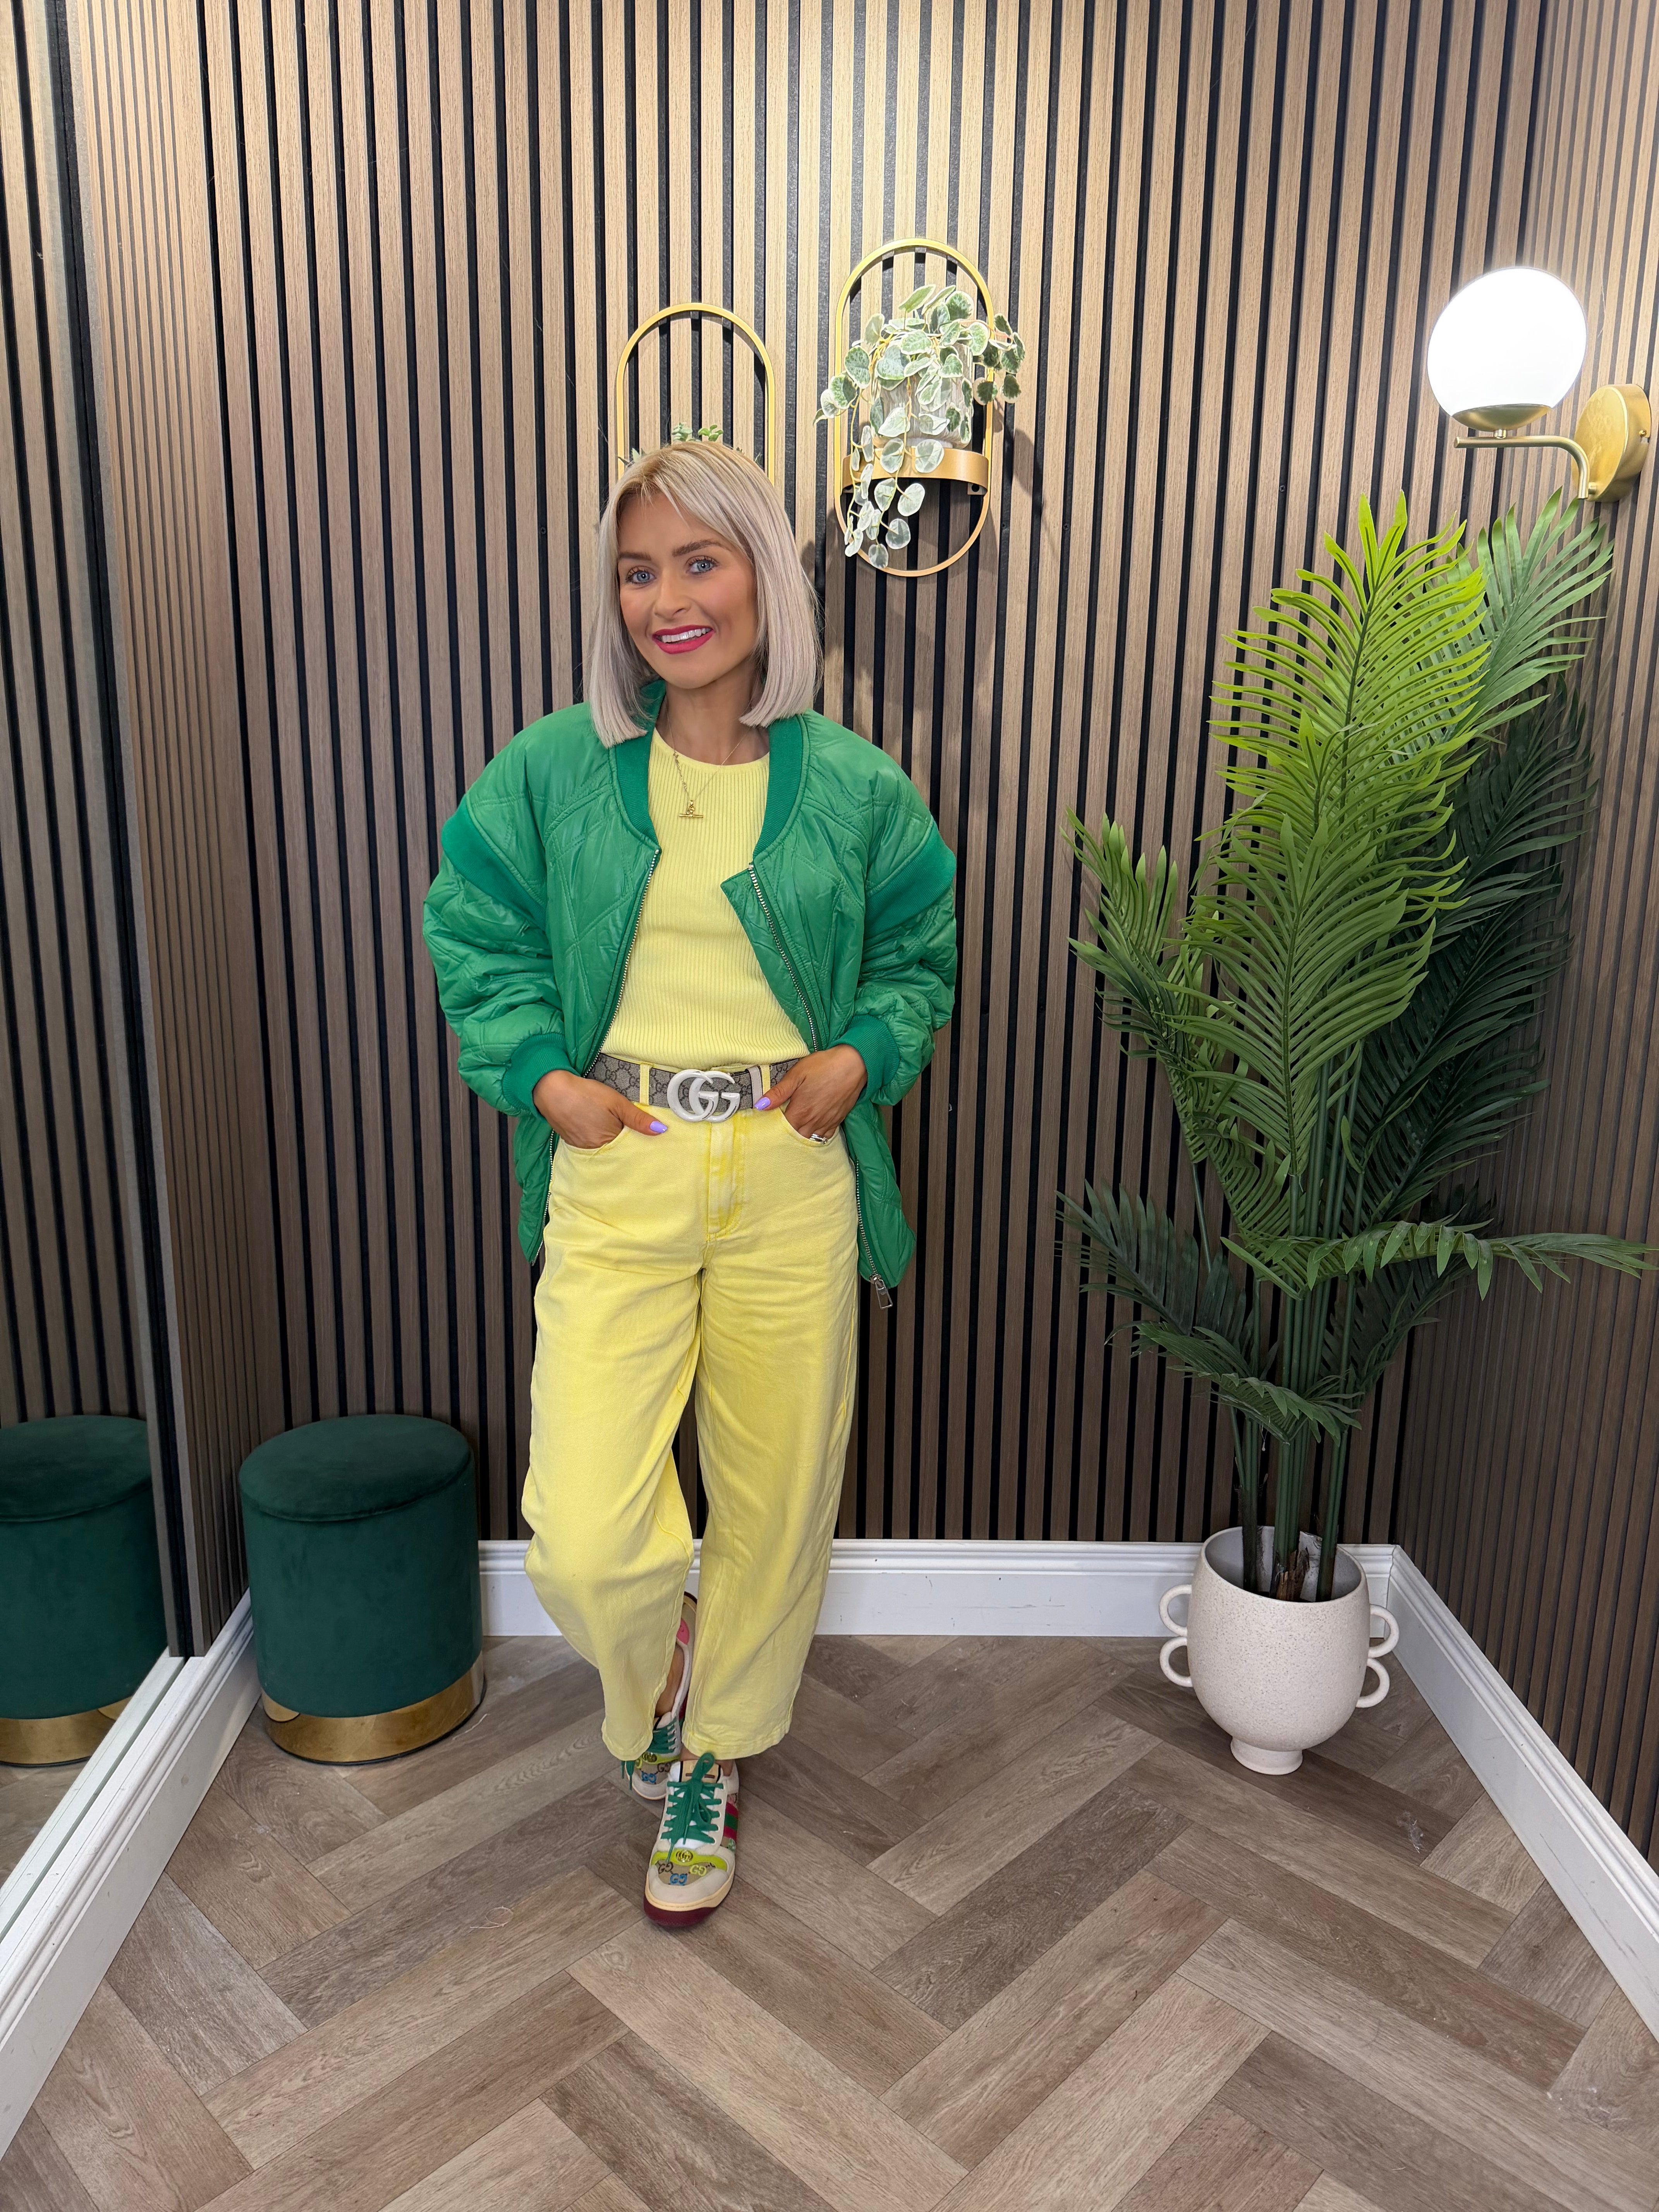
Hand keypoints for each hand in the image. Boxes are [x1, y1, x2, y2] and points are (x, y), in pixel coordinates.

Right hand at [532, 1069, 665, 1146]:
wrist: (551, 1089)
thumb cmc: (586, 1094)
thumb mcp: (617, 1102)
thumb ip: (638, 1118)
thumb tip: (660, 1131)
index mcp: (608, 1142)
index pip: (629, 1148)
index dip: (637, 1142)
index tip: (645, 1137)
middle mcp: (594, 1150)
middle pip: (615, 1150)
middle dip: (624, 1143)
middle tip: (629, 1130)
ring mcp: (581, 1147)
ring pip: (602, 1148)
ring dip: (609, 1141)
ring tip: (613, 1127)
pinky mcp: (571, 1142)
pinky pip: (589, 1144)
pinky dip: (596, 1138)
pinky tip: (597, 1127)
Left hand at [756, 1045, 865, 1137]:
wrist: (854, 1064)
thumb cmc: (823, 1066)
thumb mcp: (797, 1074)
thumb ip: (779, 1092)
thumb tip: (761, 1105)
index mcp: (800, 1111)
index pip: (782, 1128)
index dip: (774, 1127)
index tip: (769, 1123)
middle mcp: (813, 1121)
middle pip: (796, 1137)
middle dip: (787, 1134)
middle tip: (780, 1128)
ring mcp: (827, 1122)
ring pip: (810, 1138)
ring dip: (801, 1136)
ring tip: (794, 1130)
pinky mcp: (838, 1120)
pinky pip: (825, 1136)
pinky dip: (817, 1135)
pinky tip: (812, 1130)